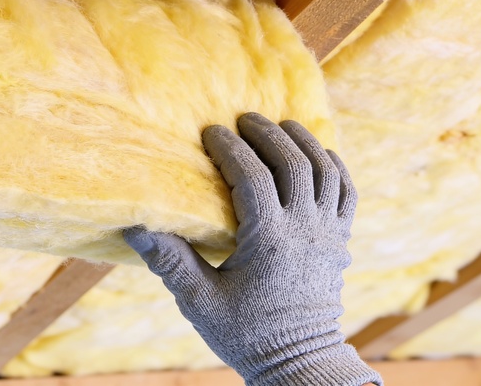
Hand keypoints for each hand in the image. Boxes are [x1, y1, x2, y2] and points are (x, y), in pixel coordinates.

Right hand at [124, 113, 381, 385]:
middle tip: (241, 119)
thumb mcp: (199, 301)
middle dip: (266, 133)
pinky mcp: (341, 241)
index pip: (251, 176)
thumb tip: (133, 226)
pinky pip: (347, 191)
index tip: (209, 131)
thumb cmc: (244, 333)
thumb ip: (170, 261)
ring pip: (324, 169)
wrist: (299, 363)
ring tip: (278, 125)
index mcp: (269, 240)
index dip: (229, 148)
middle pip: (292, 162)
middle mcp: (304, 229)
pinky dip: (332, 164)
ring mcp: (329, 234)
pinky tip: (316, 152)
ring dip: (302, 141)